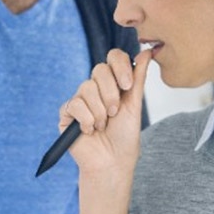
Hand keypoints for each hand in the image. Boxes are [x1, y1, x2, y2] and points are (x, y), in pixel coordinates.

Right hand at [59, 47, 151, 179]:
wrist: (112, 162)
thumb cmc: (125, 137)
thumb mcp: (134, 105)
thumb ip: (138, 78)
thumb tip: (147, 51)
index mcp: (114, 83)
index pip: (113, 58)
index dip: (120, 67)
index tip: (127, 86)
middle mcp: (96, 88)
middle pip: (99, 69)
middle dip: (111, 94)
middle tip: (114, 113)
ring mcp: (80, 99)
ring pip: (87, 88)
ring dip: (100, 111)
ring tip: (103, 126)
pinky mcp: (67, 112)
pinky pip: (75, 104)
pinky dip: (87, 120)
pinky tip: (89, 131)